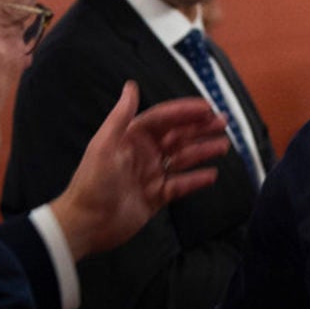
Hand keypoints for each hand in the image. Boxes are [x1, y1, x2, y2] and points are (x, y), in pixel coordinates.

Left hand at [48, 82, 229, 259]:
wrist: (86, 223)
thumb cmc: (92, 182)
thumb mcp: (105, 144)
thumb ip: (121, 115)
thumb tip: (131, 86)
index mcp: (131, 138)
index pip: (163, 118)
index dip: (184, 111)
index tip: (206, 108)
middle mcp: (143, 153)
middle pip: (177, 136)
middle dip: (200, 128)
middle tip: (223, 122)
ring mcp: (151, 175)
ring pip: (183, 159)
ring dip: (202, 151)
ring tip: (223, 145)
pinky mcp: (156, 197)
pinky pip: (181, 185)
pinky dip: (196, 180)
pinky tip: (211, 174)